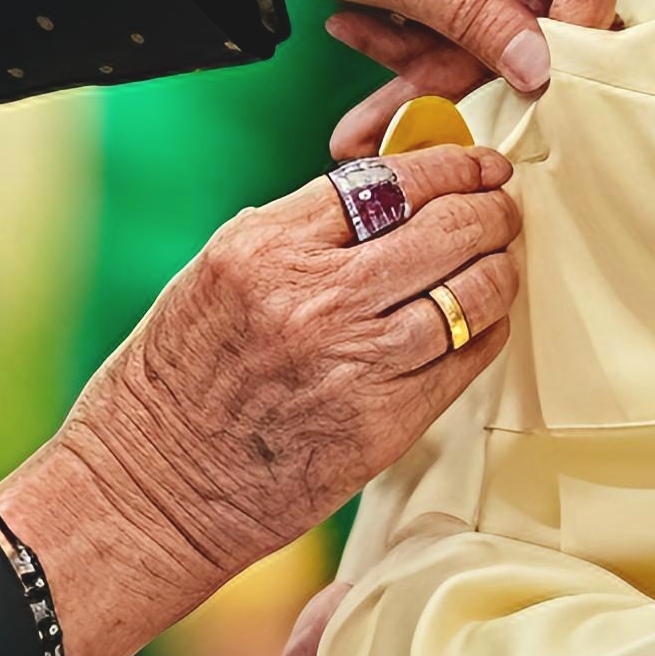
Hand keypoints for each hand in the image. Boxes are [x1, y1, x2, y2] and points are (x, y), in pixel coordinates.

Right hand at [0, 144, 518, 655]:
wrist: (151, 491)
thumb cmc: (174, 385)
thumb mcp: (215, 277)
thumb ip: (297, 237)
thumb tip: (387, 199)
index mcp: (263, 248)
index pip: (385, 182)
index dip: (447, 166)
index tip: (474, 164)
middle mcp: (312, 299)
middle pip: (442, 229)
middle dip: (488, 208)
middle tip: (502, 206)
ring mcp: (352, 364)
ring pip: (467, 295)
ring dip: (499, 270)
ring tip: (503, 260)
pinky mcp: (381, 426)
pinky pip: (461, 362)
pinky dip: (484, 333)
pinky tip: (485, 320)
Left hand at [116, 0, 615, 98]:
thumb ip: (470, 12)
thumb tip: (546, 68)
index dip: (556, 50)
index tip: (508, 100)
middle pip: (536, 16)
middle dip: (466, 70)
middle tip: (395, 117)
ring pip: (492, 29)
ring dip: (426, 68)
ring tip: (357, 102)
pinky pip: (456, 18)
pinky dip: (408, 45)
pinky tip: (353, 34)